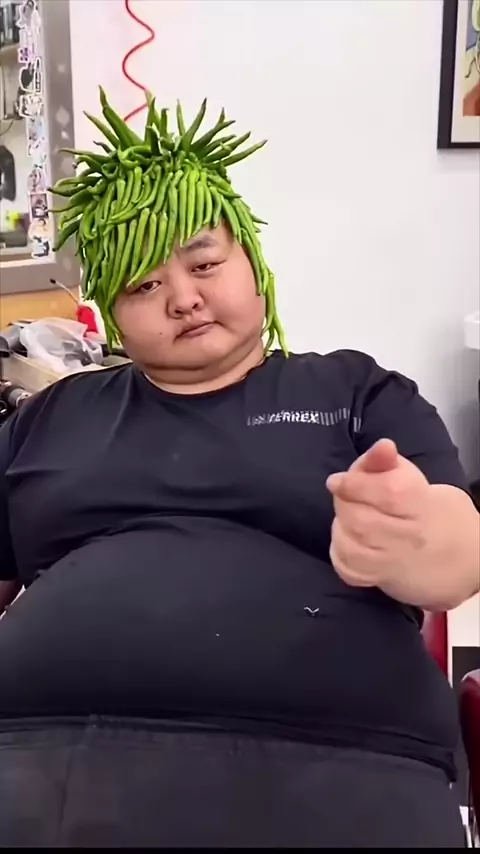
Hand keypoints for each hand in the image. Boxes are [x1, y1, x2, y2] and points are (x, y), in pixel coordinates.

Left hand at [326, 439, 430, 589]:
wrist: (452, 555)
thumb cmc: (422, 508)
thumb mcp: (408, 477)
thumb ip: (387, 461)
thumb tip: (382, 445)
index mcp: (422, 505)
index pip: (388, 493)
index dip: (356, 484)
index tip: (338, 480)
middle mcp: (411, 538)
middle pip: (361, 519)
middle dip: (344, 503)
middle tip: (346, 496)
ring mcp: (395, 564)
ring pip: (350, 543)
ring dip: (340, 524)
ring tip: (349, 514)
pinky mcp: (380, 581)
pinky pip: (346, 566)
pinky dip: (339, 549)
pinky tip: (348, 538)